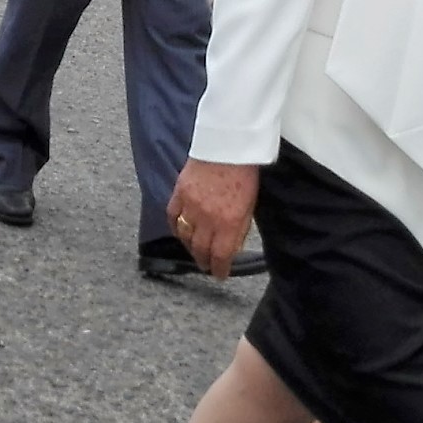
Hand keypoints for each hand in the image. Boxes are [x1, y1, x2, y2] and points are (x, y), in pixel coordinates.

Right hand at [167, 160, 260, 277]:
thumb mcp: (250, 207)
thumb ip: (239, 229)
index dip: (219, 269)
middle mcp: (207, 218)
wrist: (227, 147)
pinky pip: (172, 217)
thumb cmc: (245, 175)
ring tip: (194, 251)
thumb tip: (231, 247)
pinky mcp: (179, 193)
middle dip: (203, 261)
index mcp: (229, 223)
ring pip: (184, 236)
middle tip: (205, 266)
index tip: (219, 274)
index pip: (220, 255)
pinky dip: (175, 228)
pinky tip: (180, 232)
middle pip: (200, 249)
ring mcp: (190, 206)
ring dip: (189, 247)